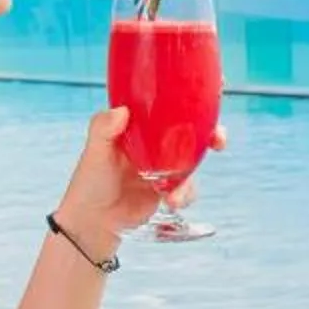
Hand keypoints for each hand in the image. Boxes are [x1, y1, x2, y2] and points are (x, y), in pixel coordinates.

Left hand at [55, 106, 226, 249]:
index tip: (214, 87)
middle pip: (193, 129)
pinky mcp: (169, 188)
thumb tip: (122, 111)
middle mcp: (156, 141)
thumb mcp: (94, 152)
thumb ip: (103, 129)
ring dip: (196, 171)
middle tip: (219, 138)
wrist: (94, 221)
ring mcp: (164, 165)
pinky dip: (184, 194)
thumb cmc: (89, 181)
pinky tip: (171, 200)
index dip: (191, 93)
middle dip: (212, 131)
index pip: (169, 102)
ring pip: (195, 159)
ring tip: (179, 190)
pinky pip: (187, 187)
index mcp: (140, 124)